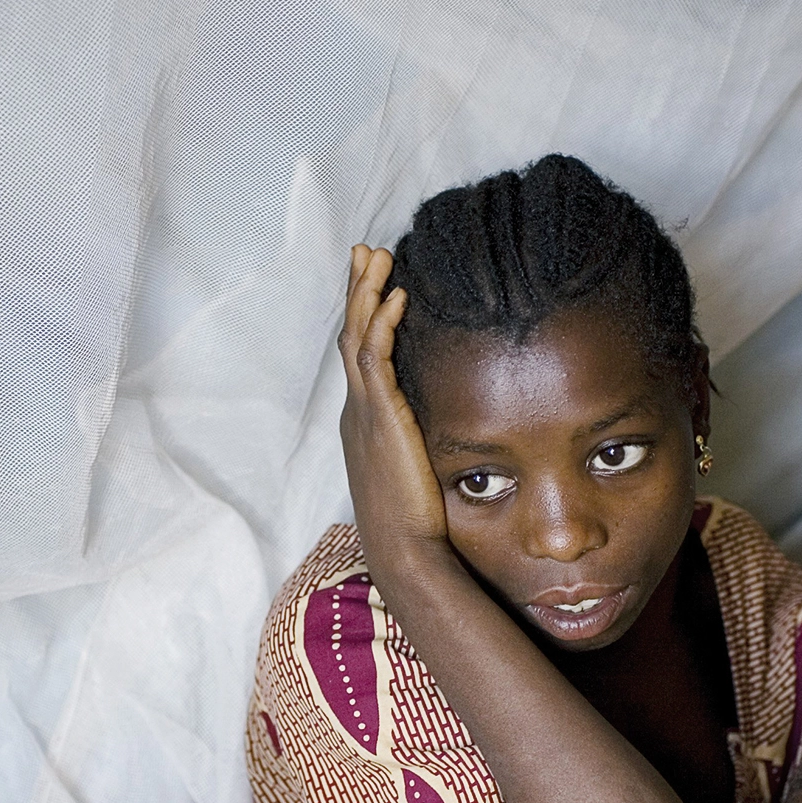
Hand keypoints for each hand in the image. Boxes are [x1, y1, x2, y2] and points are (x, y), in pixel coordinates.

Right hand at [336, 245, 449, 566]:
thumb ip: (424, 442)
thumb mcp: (417, 470)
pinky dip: (383, 323)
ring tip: (377, 256)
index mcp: (362, 421)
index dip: (363, 315)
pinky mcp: (380, 418)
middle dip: (356, 290)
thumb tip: (451, 429)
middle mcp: (356, 411)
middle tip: (364, 251)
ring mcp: (363, 413)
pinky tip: (397, 295)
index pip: (359, 355)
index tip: (374, 281)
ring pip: (357, 337)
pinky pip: (375, 359)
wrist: (404, 551)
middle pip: (350, 335)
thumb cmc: (413, 523)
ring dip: (367, 293)